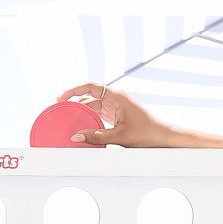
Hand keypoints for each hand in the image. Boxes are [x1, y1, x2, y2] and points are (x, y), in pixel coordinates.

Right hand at [54, 84, 179, 146]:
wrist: (163, 136)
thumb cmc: (148, 133)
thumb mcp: (120, 136)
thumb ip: (96, 136)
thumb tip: (76, 136)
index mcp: (117, 96)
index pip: (90, 87)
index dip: (73, 90)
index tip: (61, 97)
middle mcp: (116, 98)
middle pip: (89, 96)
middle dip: (74, 101)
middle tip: (59, 109)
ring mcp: (116, 106)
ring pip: (93, 105)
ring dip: (81, 110)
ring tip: (67, 117)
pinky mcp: (117, 115)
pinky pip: (98, 113)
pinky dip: (89, 118)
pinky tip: (81, 125)